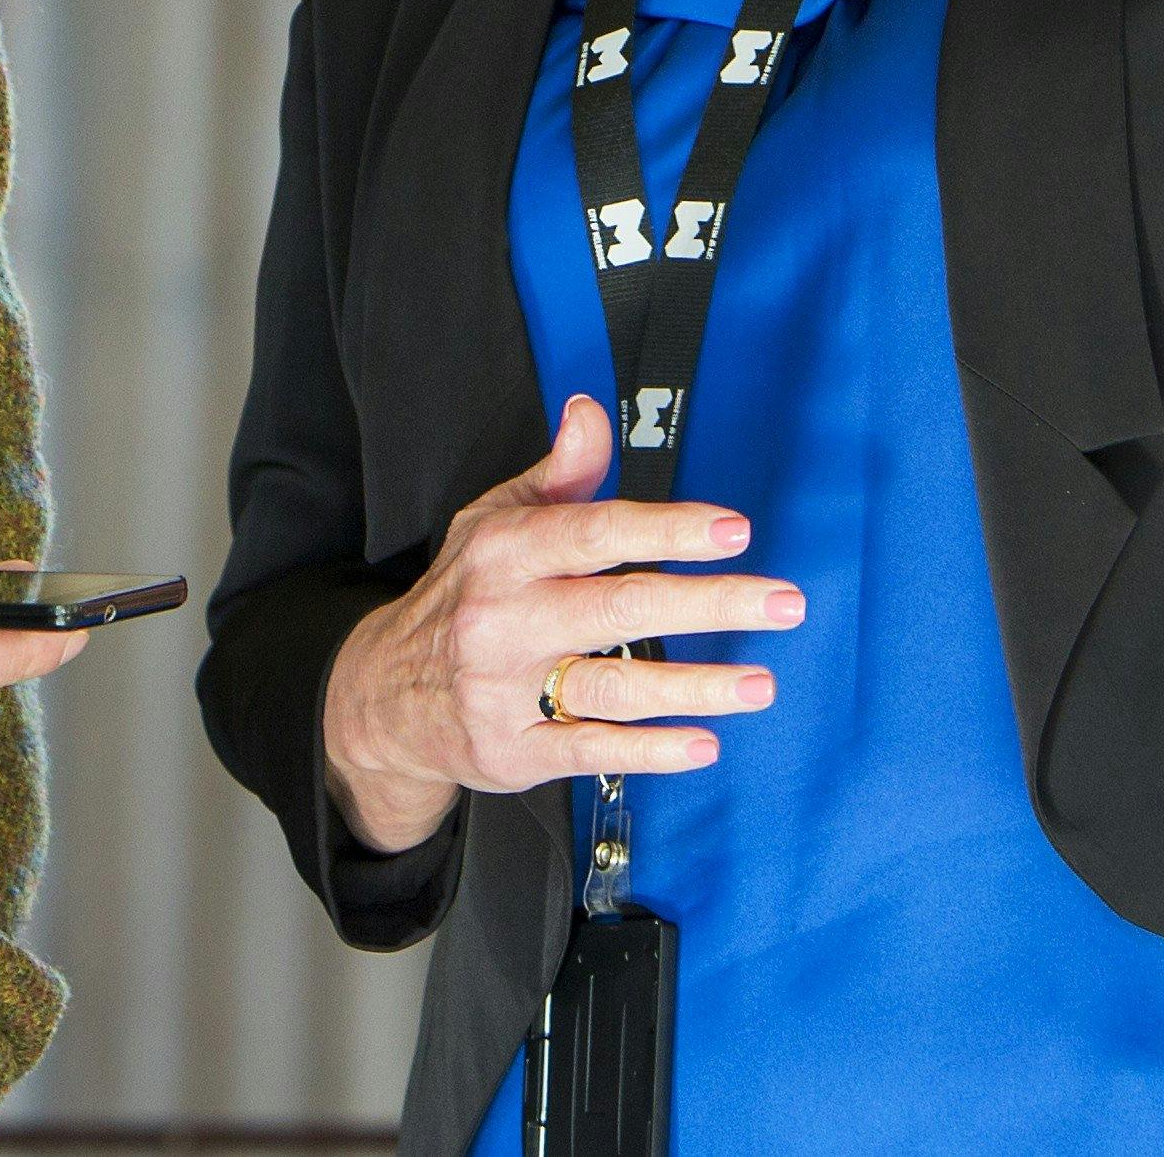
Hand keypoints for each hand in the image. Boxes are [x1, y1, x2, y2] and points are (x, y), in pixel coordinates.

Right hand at [315, 395, 801, 856]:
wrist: (381, 697)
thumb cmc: (460, 597)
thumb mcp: (493, 521)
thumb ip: (559, 475)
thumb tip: (592, 412)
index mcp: (506, 553)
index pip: (598, 531)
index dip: (669, 528)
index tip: (734, 529)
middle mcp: (506, 619)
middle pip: (621, 606)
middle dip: (710, 603)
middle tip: (781, 603)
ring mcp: (508, 690)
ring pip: (616, 685)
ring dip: (696, 686)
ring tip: (759, 682)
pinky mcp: (513, 751)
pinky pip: (592, 749)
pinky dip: (650, 750)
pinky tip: (702, 743)